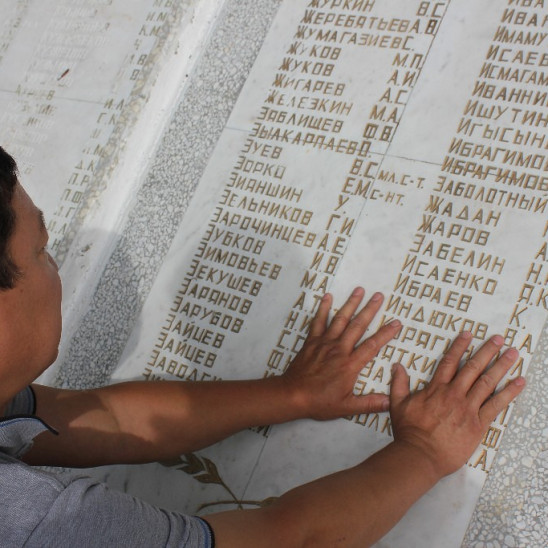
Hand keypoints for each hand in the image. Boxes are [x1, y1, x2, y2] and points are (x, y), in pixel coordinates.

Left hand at [281, 287, 400, 420]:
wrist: (293, 395)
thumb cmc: (320, 402)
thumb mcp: (347, 407)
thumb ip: (370, 403)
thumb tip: (390, 402)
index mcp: (350, 365)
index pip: (372, 346)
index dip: (385, 333)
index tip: (396, 323)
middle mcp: (339, 349)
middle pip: (358, 326)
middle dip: (370, 310)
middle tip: (379, 295)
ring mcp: (324, 343)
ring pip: (340, 320)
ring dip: (351, 304)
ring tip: (359, 290)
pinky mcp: (312, 342)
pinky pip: (318, 322)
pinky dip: (323, 309)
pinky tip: (328, 297)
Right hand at [389, 332, 525, 477]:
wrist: (420, 454)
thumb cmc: (409, 431)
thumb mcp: (397, 404)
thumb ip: (399, 383)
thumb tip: (397, 366)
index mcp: (436, 388)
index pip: (450, 362)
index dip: (459, 346)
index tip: (468, 334)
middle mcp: (454, 394)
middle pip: (473, 367)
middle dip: (487, 351)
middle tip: (499, 339)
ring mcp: (468, 408)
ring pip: (488, 382)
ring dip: (502, 366)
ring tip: (513, 354)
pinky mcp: (478, 423)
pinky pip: (497, 405)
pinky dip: (509, 393)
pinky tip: (520, 383)